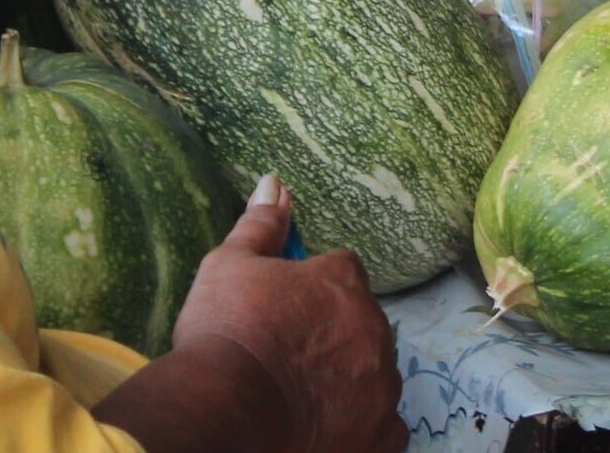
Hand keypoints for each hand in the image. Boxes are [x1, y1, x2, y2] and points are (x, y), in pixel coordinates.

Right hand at [165, 179, 405, 452]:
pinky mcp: (379, 437)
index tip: (288, 307)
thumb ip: (261, 225)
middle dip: (337, 333)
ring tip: (305, 393)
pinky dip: (365, 424)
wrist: (224, 409)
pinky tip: (331, 424)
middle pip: (363, 323)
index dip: (315, 287)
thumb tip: (274, 182)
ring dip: (352, 378)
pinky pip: (386, 427)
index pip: (343, 270)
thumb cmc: (225, 331)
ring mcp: (381, 388)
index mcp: (343, 283)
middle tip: (290, 353)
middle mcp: (374, 332)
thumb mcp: (230, 265)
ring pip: (376, 374)